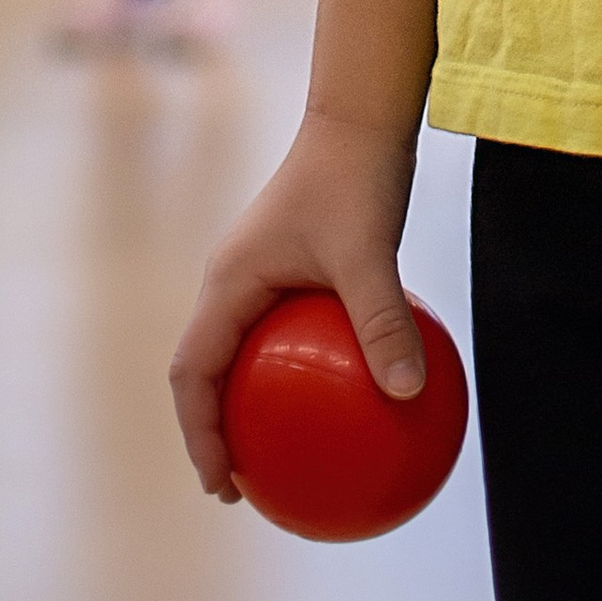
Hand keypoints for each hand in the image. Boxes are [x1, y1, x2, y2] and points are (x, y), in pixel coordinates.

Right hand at [170, 110, 424, 499]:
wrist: (361, 113)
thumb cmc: (356, 175)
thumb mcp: (370, 252)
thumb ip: (382, 320)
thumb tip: (408, 392)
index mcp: (229, 283)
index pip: (193, 373)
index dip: (198, 434)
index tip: (221, 484)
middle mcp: (234, 282)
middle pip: (208, 372)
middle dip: (217, 431)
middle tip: (246, 487)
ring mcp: (261, 274)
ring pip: (244, 354)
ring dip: (254, 405)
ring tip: (286, 455)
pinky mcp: (293, 269)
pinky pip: (284, 335)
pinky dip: (299, 373)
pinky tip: (348, 397)